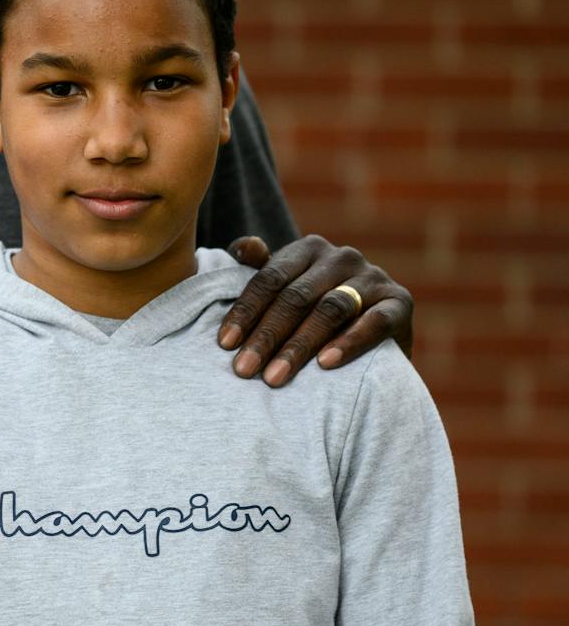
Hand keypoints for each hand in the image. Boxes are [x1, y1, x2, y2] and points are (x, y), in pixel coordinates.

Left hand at [217, 235, 413, 387]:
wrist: (378, 340)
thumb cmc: (317, 315)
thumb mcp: (289, 291)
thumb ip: (263, 270)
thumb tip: (244, 248)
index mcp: (309, 249)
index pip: (270, 278)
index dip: (246, 311)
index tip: (224, 345)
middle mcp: (342, 256)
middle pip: (296, 296)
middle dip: (267, 336)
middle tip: (244, 370)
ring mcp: (373, 277)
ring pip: (330, 309)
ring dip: (300, 345)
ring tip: (275, 377)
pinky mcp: (400, 301)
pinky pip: (375, 321)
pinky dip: (350, 342)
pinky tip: (326, 364)